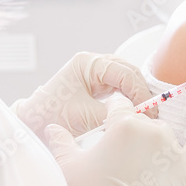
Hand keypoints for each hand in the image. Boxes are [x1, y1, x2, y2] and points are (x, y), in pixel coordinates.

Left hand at [11, 52, 151, 140]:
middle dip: (142, 92)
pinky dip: (130, 97)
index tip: (148, 111)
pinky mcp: (97, 83)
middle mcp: (93, 62)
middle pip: (129, 72)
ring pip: (127, 78)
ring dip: (137, 94)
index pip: (124, 72)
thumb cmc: (52, 116)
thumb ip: (114, 113)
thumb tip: (137, 116)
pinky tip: (135, 111)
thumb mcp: (86, 116)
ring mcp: (95, 71)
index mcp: (87, 63)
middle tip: (152, 114)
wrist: (33, 123)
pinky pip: (120, 86)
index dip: (140, 91)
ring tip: (145, 114)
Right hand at [46, 106, 185, 185]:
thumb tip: (52, 127)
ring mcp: (172, 149)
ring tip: (142, 160)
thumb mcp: (68, 168)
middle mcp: (152, 130)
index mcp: (123, 124)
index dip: (110, 117)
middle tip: (119, 155)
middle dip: (130, 131)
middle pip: (141, 120)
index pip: (118, 106)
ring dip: (153, 140)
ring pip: (163, 133)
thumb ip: (60, 142)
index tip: (106, 128)